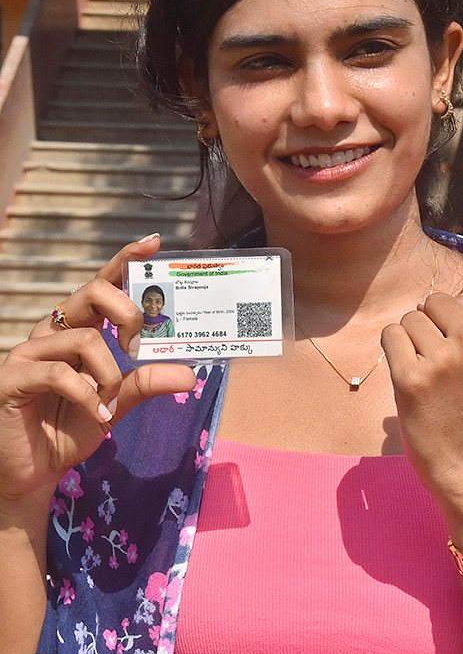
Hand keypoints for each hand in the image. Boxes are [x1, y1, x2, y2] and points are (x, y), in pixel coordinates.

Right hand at [0, 235, 195, 505]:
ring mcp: (29, 352)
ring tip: (112, 403)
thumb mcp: (117, 402)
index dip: (126, 259)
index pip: (102, 283)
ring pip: (84, 338)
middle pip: (92, 292)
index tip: (154, 243)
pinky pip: (59, 373)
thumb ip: (147, 381)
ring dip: (110, 373)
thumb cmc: (70, 428)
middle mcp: (52, 331)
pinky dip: (88, 395)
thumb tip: (190, 374)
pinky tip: (99, 415)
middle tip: (139, 344)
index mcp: (77, 327)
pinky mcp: (13, 379)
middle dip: (127, 312)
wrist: (32, 473)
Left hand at [381, 179, 462, 517]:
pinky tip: (413, 385)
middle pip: (432, 299)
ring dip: (411, 343)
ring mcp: (449, 356)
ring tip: (432, 378)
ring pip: (409, 318)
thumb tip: (435, 301)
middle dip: (429, 326)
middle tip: (444, 366)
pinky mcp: (416, 375)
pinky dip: (394, 356)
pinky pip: (391, 337)